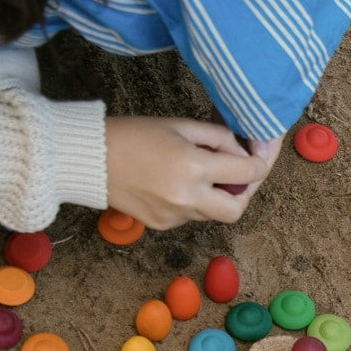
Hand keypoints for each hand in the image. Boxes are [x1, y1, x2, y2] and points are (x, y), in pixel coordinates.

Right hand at [104, 116, 278, 228]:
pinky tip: (176, 182)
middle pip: (236, 209)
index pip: (247, 174)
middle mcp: (187, 198)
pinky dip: (194, 201)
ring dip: (216, 196)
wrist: (91, 159)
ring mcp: (174, 216)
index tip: (256, 156)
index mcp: (193, 167)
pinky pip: (191, 216)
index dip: (259, 163)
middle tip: (237, 175)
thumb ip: (218, 139)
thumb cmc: (133, 134)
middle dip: (243, 193)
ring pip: (212, 213)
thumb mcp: (180, 125)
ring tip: (200, 171)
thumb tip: (241, 154)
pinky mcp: (162, 225)